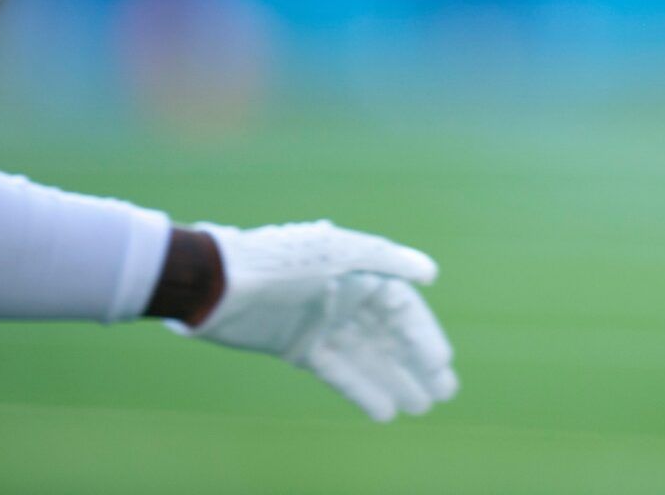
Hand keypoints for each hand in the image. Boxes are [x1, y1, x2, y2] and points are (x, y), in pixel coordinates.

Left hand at [175, 220, 456, 422]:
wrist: (219, 285)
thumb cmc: (282, 261)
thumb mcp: (339, 253)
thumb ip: (387, 260)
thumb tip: (431, 273)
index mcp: (359, 269)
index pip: (403, 308)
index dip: (424, 336)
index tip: (442, 364)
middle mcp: (345, 297)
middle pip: (390, 335)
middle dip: (417, 363)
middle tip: (444, 392)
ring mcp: (323, 324)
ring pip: (368, 357)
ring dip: (395, 380)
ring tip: (421, 406)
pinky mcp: (300, 347)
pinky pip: (338, 371)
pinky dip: (361, 389)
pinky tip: (385, 411)